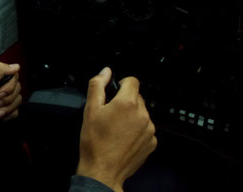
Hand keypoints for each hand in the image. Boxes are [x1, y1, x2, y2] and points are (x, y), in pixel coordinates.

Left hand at [0, 62, 21, 142]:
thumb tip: (16, 65)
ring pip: (17, 100)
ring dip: (7, 108)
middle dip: (7, 98)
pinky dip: (8, 116)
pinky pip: (16, 112)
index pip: (13, 76)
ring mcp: (1, 102)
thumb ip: (0, 71)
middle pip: (17, 89)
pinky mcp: (4, 113)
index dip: (10, 85)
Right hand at [76, 67, 156, 191]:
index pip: (132, 80)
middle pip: (137, 97)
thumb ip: (97, 85)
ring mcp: (149, 129)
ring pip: (141, 113)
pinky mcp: (152, 142)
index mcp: (128, 103)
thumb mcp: (90, 109)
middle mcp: (142, 114)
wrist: (103, 170)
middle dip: (125, 102)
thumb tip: (105, 72)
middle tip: (110, 114)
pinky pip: (145, 128)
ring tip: (116, 128)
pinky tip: (123, 138)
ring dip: (131, 116)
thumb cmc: (95, 142)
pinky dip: (136, 130)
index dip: (121, 84)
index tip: (113, 94)